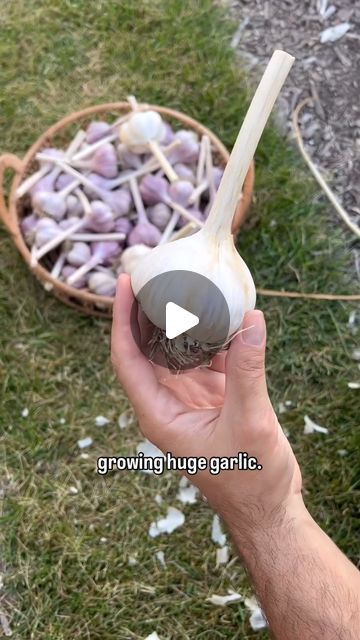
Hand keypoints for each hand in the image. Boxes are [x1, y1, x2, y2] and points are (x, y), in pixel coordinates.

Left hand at [111, 274, 302, 532]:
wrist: (269, 509)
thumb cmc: (251, 480)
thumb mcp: (249, 423)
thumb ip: (248, 371)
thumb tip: (251, 320)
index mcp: (159, 415)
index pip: (127, 359)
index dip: (121, 321)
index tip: (123, 286)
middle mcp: (168, 403)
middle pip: (146, 349)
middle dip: (146, 312)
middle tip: (151, 273)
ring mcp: (190, 399)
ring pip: (176, 351)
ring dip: (180, 321)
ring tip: (184, 284)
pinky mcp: (214, 398)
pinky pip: (207, 359)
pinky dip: (213, 337)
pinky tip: (223, 314)